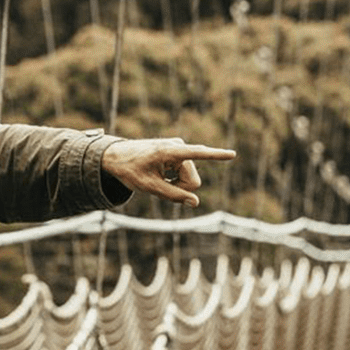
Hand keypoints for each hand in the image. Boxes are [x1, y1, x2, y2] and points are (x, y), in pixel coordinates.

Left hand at [101, 138, 236, 207]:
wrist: (116, 157)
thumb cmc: (130, 170)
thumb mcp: (149, 187)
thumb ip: (172, 196)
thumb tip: (195, 202)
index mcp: (170, 151)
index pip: (198, 153)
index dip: (216, 155)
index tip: (233, 154)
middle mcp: (178, 146)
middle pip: (194, 180)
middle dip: (181, 188)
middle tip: (160, 184)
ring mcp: (179, 148)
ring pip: (191, 179)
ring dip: (176, 183)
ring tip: (158, 177)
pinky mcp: (178, 152)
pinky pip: (185, 173)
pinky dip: (175, 178)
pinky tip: (161, 172)